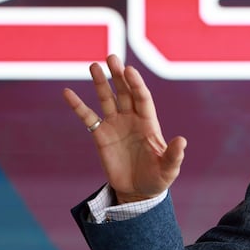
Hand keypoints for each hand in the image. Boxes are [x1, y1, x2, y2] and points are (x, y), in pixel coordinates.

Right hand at [62, 54, 186, 203]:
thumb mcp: (169, 169)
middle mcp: (132, 119)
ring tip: (94, 65)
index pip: (142, 98)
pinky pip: (88, 117)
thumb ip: (174, 155)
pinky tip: (67, 93)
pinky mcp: (101, 136)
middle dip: (119, 76)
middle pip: (124, 92)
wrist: (138, 191)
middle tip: (111, 57)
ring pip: (107, 98)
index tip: (129, 70)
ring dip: (100, 83)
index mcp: (149, 123)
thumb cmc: (157, 179)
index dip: (136, 84)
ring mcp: (115, 125)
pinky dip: (78, 105)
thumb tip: (182, 141)